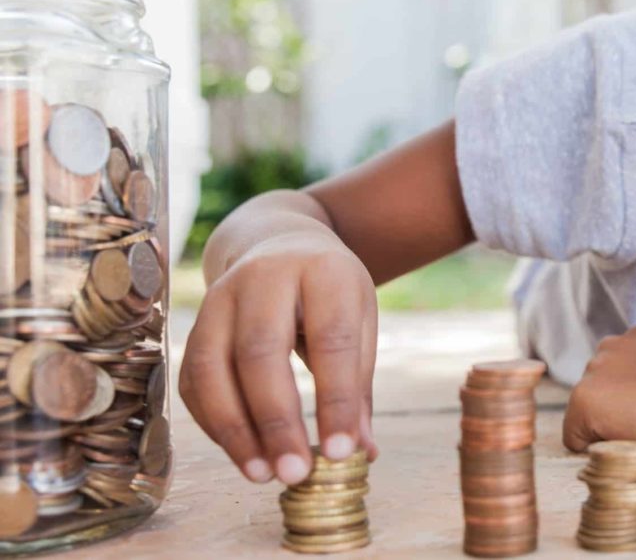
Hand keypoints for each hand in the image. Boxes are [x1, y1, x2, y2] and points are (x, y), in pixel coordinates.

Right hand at [179, 231, 378, 484]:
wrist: (278, 242)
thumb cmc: (329, 291)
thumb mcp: (360, 319)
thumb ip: (358, 384)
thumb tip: (362, 452)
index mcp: (323, 271)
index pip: (330, 340)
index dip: (336, 400)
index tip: (341, 452)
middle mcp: (264, 278)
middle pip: (261, 352)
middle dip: (277, 420)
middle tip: (295, 473)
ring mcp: (220, 296)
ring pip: (213, 367)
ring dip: (235, 430)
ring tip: (262, 474)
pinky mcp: (195, 322)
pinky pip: (193, 379)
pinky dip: (213, 422)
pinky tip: (240, 453)